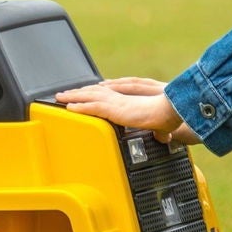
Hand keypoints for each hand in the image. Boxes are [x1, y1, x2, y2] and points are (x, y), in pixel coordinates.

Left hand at [56, 79, 185, 138]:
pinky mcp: (114, 109)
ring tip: (59, 97)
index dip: (92, 94)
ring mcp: (115, 102)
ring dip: (72, 97)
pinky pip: (92, 108)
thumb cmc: (169, 116)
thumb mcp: (161, 126)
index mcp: (128, 102)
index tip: (82, 94)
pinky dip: (79, 107)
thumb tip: (165, 138)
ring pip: (88, 97)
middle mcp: (119, 99)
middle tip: (63, 94)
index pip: (105, 95)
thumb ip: (158, 132)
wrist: (172, 111)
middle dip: (76, 93)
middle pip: (92, 92)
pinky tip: (69, 108)